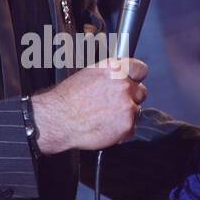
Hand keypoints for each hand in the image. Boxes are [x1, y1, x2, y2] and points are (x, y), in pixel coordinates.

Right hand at [30, 57, 146, 153]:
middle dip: (131, 98)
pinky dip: (121, 131)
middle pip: (141, 91)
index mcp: (115, 69)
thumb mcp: (89, 74)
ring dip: (125, 114)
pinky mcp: (127, 124)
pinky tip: (106, 127)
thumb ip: (111, 75)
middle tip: (114, 104)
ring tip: (105, 117)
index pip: (140, 69)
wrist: (58, 119)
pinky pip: (131, 128)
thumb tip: (121, 77)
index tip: (133, 82)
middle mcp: (123, 85)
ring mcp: (127, 105)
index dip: (136, 77)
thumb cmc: (68, 98)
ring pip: (137, 111)